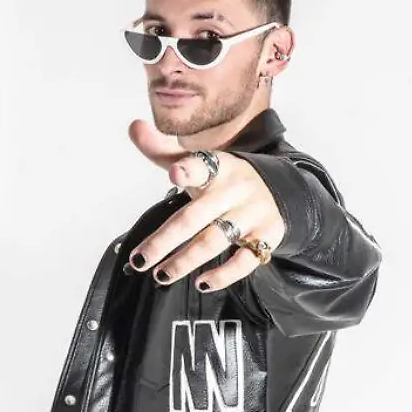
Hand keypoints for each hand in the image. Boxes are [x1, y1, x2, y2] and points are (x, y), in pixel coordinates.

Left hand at [125, 119, 286, 291]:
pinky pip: (245, 261)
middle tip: (140, 261)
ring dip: (185, 261)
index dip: (188, 170)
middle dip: (165, 241)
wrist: (278, 190)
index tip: (174, 174)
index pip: (201, 166)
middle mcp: (234, 190)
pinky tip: (202, 283)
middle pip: (194, 217)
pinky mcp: (266, 237)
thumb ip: (163, 151)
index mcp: (217, 168)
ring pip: (215, 241)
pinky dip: (223, 275)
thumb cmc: (226, 180)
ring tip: (162, 275)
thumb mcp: (200, 162)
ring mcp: (251, 215)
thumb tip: (133, 127)